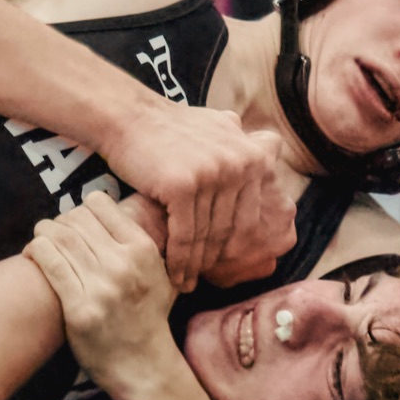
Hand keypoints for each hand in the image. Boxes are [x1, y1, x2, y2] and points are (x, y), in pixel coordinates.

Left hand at [25, 193, 182, 389]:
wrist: (143, 364)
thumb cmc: (147, 317)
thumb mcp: (160, 274)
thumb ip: (138, 244)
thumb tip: (109, 211)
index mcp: (143, 249)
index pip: (99, 204)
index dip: (81, 209)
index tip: (75, 222)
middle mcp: (123, 264)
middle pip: (75, 219)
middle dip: (58, 222)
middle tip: (52, 234)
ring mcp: (101, 286)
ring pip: (58, 237)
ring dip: (43, 233)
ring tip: (40, 242)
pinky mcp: (80, 308)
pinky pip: (50, 263)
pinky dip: (35, 251)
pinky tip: (32, 255)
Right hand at [101, 106, 293, 291]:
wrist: (128, 117)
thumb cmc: (169, 129)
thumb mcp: (218, 127)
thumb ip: (243, 144)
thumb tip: (270, 149)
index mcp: (253, 156)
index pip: (251, 215)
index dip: (236, 245)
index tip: (224, 264)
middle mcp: (239, 164)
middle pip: (232, 228)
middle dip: (218, 258)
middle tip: (205, 278)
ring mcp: (213, 174)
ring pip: (208, 234)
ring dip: (197, 265)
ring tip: (188, 282)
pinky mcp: (184, 185)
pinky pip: (185, 234)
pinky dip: (179, 259)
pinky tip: (173, 273)